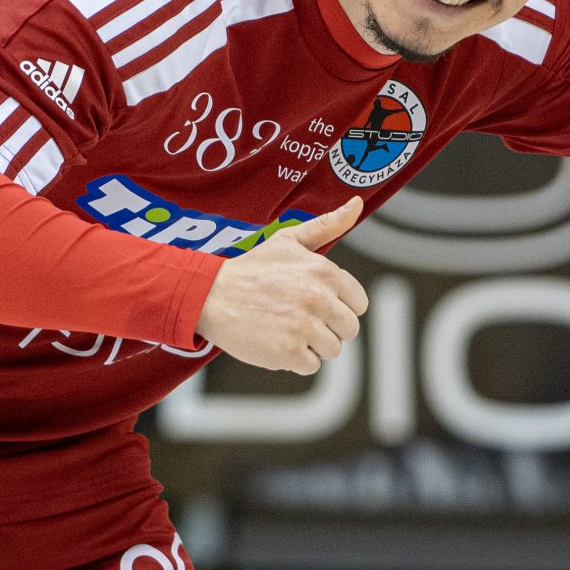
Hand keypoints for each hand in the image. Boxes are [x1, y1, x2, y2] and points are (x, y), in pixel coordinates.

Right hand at [199, 199, 367, 373]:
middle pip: (348, 329)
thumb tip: (357, 203)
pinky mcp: (288, 352)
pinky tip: (275, 340)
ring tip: (285, 327)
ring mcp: (304, 327)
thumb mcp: (289, 239)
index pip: (358, 304)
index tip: (314, 302)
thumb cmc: (253, 268)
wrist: (211, 295)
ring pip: (332, 350)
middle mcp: (319, 299)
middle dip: (327, 327)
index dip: (338, 306)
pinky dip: (294, 359)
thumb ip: (328, 225)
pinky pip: (310, 366)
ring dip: (311, 344)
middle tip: (296, 316)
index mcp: (325, 272)